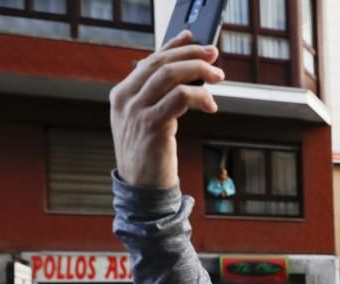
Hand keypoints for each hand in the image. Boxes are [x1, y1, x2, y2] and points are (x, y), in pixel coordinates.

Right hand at [109, 31, 224, 188]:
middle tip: (214, 56)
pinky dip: (199, 96)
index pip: (150, 60)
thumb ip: (157, 96)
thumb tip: (184, 72)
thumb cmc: (149, 155)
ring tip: (218, 77)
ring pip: (170, 75)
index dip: (173, 46)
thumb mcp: (145, 120)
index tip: (194, 38)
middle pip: (161, 63)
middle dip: (191, 55)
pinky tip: (210, 105)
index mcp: (121, 94)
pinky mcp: (152, 126)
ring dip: (199, 71)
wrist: (142, 189)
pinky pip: (179, 98)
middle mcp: (125, 99)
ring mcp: (136, 112)